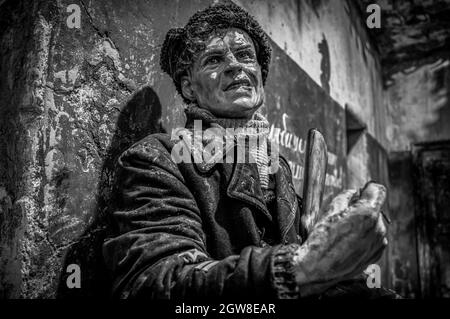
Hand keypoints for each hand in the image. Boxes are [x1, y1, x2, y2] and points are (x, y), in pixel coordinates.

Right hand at [293, 182, 387, 296]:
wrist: (318, 267)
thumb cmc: (322, 238)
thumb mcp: (330, 209)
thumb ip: (346, 196)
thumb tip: (353, 193)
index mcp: (367, 213)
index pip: (378, 190)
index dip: (368, 189)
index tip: (360, 192)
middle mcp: (378, 227)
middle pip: (374, 208)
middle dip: (362, 208)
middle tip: (344, 215)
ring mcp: (378, 242)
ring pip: (374, 224)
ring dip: (363, 223)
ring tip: (343, 232)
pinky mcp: (376, 253)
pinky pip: (374, 238)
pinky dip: (364, 237)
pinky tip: (348, 242)